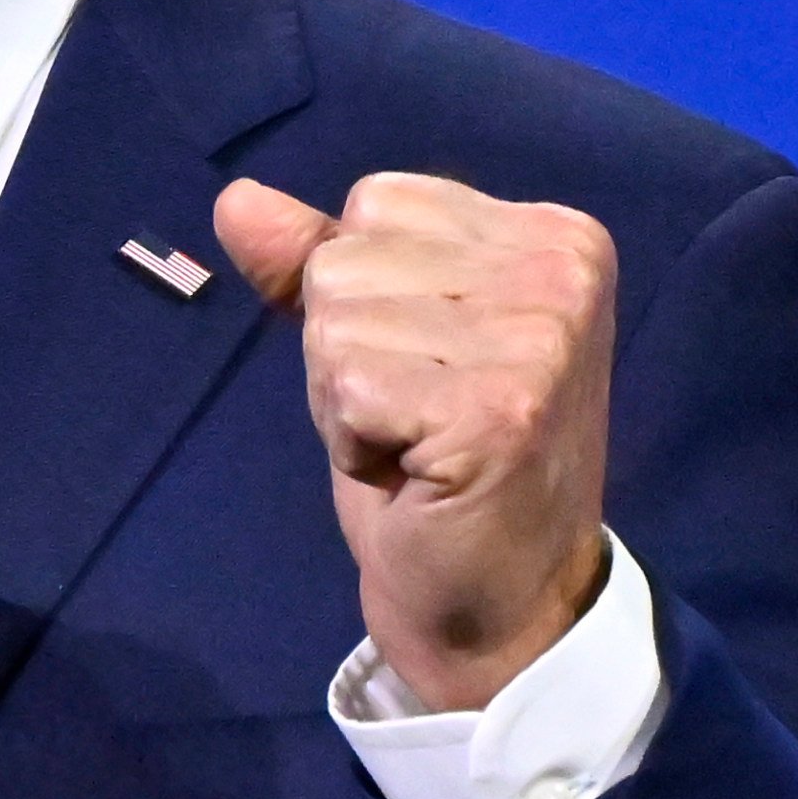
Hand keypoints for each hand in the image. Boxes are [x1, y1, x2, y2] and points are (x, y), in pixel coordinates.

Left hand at [212, 171, 614, 712]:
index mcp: (553, 232)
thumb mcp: (378, 332)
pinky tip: (413, 473)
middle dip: (348, 347)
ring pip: (335, 321)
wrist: (498, 598)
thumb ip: (312, 258)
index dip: (368, 293)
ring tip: (415, 443)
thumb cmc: (436, 456)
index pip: (376, 201)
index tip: (428, 362)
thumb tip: (236, 200)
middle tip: (418, 414)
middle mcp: (561, 267)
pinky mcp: (501, 408)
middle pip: (344, 260)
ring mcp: (539, 338)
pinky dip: (351, 439)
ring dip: (347, 398)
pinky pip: (347, 386)